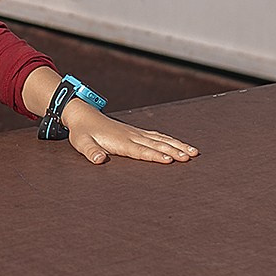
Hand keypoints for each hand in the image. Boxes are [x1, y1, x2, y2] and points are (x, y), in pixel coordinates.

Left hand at [63, 105, 197, 166]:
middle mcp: (132, 136)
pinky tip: (180, 145)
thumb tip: (99, 160)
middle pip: (156, 144)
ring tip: (194, 152)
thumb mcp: (82, 144)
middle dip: (174, 150)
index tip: (169, 160)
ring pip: (161, 139)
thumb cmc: (82, 133)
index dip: (155, 155)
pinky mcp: (137, 132)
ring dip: (177, 145)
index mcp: (120, 141)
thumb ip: (91, 152)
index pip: (140, 150)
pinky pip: (157, 136)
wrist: (83, 115)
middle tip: (190, 157)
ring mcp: (136, 133)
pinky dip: (171, 140)